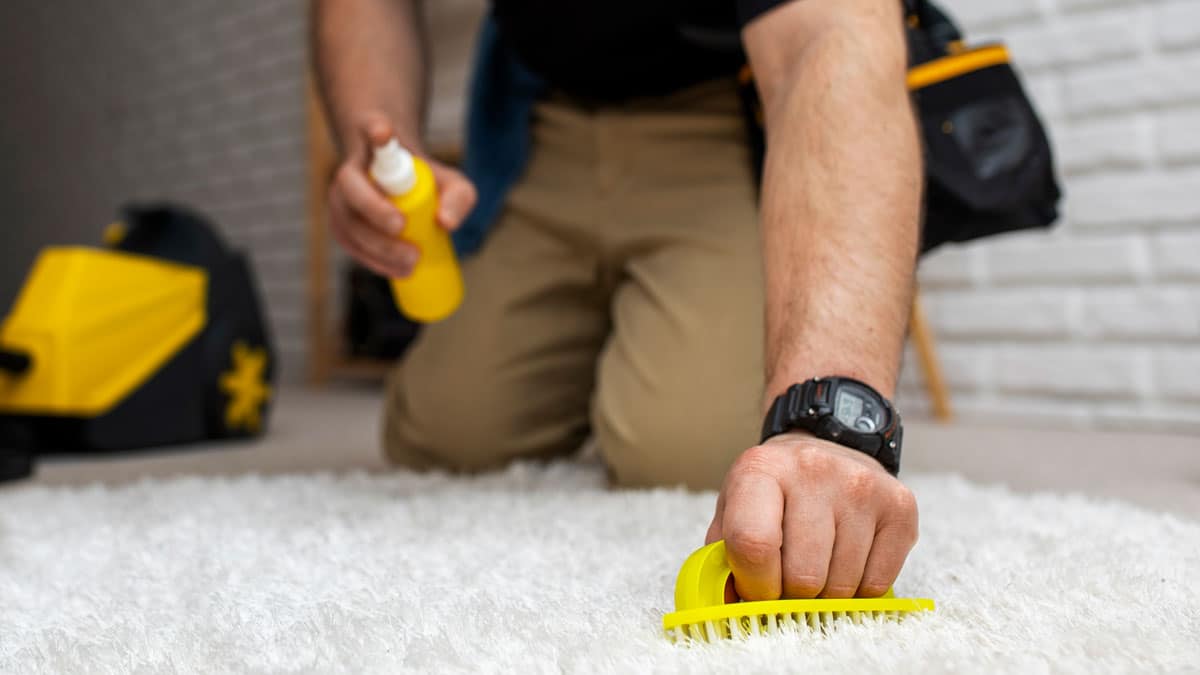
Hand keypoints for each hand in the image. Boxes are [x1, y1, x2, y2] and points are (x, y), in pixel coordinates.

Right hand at [327, 112, 477, 277]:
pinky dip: (371, 260)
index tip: (384, 132)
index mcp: (376, 146)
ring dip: (376, 245)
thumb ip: (459, 197)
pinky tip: (395, 272)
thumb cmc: (426, 181)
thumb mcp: (452, 183)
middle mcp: (352, 168)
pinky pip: (349, 242)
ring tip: (411, 263)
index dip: (376, 130)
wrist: (400, 186)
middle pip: (351, 186)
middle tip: (403, 228)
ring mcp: (341, 197)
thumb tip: (446, 223)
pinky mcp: (342, 224)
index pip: (371, 128)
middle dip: (375, 209)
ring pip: (346, 220)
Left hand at [705, 431, 917, 599]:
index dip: (755, 584)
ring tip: (819, 562)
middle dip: (792, 592)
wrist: (829, 447)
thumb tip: (728, 609)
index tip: (758, 589)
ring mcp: (861, 486)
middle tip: (790, 576)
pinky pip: (878, 583)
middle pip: (803, 574)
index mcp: (761, 469)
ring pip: (842, 585)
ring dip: (826, 592)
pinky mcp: (899, 506)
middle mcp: (814, 470)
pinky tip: (847, 560)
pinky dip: (859, 588)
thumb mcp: (734, 509)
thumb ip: (722, 558)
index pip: (754, 544)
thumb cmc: (775, 492)